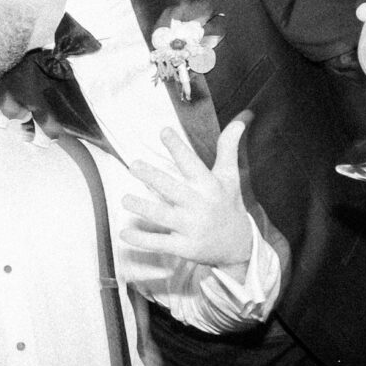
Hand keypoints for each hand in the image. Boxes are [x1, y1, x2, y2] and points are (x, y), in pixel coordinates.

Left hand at [121, 118, 258, 267]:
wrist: (238, 246)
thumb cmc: (228, 204)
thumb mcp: (230, 176)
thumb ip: (228, 148)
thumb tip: (241, 118)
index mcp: (209, 186)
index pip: (192, 163)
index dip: (178, 147)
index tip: (163, 131)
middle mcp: (200, 205)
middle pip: (172, 189)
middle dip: (153, 177)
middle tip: (133, 165)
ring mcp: (191, 228)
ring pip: (162, 216)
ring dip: (142, 207)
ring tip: (124, 199)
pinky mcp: (184, 247)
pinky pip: (159, 243)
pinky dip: (141, 240)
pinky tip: (124, 234)